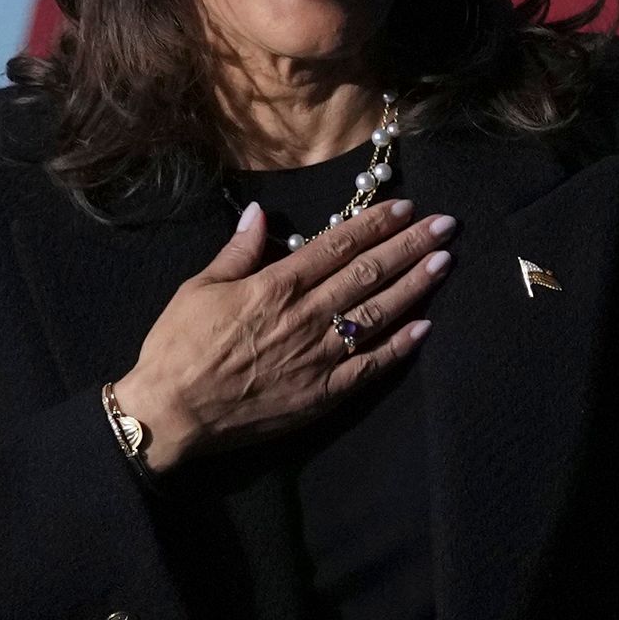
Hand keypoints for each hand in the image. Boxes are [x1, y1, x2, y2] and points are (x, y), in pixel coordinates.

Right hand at [112, 198, 453, 470]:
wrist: (173, 413)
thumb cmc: (179, 348)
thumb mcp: (199, 288)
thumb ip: (237, 251)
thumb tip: (259, 213)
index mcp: (276, 286)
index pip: (338, 245)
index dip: (375, 223)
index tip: (406, 206)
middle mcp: (306, 316)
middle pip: (368, 273)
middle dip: (410, 245)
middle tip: (445, 225)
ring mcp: (318, 357)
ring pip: (377, 314)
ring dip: (415, 286)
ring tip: (444, 262)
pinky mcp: (322, 394)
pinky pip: (370, 367)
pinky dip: (399, 347)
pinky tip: (425, 328)